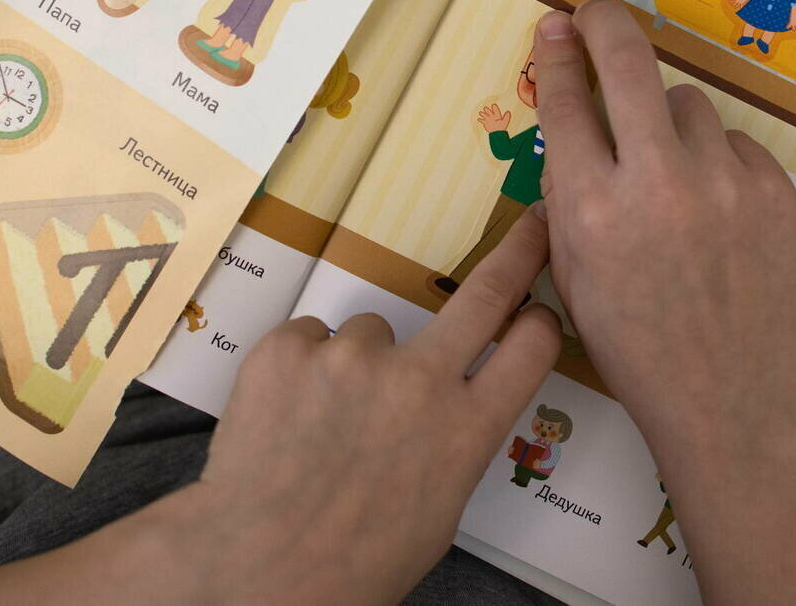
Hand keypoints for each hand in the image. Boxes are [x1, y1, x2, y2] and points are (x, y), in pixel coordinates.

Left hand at [0, 211, 562, 605]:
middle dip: (515, 253)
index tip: (539, 302)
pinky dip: (301, 370)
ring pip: (370, 329)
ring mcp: (351, 356)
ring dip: (358, 364)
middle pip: (485, 292)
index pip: (533, 343)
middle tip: (529, 225)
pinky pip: (307, 339)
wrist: (256, 573)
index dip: (539, 318)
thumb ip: (455, 442)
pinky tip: (287, 418)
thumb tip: (455, 407)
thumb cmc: (356, 563)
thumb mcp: (438, 510)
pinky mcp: (288, 348)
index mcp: (467, 429)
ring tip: (324, 425)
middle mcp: (419, 380)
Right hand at [476, 104, 511, 133]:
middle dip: (487, 110)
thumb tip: (508, 112)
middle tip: (485, 108)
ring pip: (485, 115)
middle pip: (489, 112)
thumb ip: (507, 117)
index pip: (495, 111)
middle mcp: (492, 116)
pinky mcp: (485, 123)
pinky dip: (480, 120)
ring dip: (482, 114)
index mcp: (497, 115)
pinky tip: (478, 119)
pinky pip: (482, 120)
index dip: (495, 108)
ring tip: (480, 112)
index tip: (493, 105)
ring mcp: (488, 119)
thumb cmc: (501, 127)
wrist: (497, 132)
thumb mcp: (505, 121)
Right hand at [531, 3, 795, 603]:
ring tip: (671, 181)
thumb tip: (571, 119)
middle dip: (605, 25)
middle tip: (595, 16)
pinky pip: (735, 144)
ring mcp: (723, 180)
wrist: (732, 400)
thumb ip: (568, 195)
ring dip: (669, 124)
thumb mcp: (575, 276)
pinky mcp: (773, 189)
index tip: (557, 28)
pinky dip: (718, 163)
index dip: (558, 54)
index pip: (566, 98)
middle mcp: (656, 181)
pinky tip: (715, 213)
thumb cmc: (640, 348)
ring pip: (687, 105)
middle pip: (629, 60)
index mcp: (592, 209)